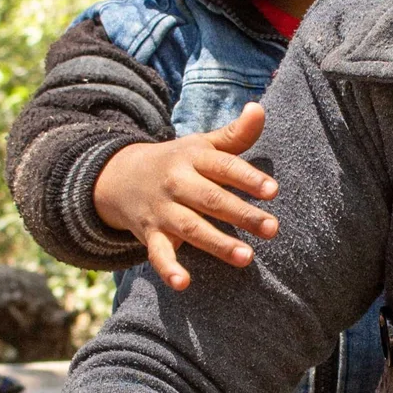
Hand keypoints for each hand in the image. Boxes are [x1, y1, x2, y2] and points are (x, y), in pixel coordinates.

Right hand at [92, 103, 280, 290]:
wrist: (120, 177)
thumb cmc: (178, 162)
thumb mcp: (202, 145)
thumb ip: (234, 134)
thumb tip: (259, 109)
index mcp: (193, 159)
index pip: (223, 167)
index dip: (248, 178)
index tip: (272, 190)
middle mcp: (177, 183)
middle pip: (211, 199)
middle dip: (241, 214)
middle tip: (272, 228)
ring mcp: (163, 211)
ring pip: (191, 228)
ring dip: (218, 244)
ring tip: (247, 258)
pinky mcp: (150, 235)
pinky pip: (158, 254)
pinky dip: (168, 269)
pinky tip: (183, 283)